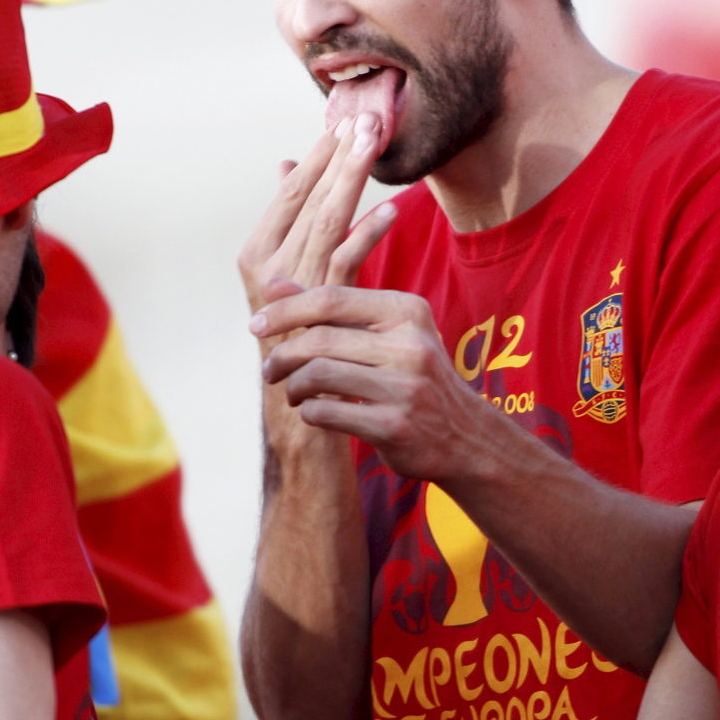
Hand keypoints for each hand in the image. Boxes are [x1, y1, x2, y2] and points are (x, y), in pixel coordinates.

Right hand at [238, 111, 394, 321]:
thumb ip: (286, 222)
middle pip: (309, 198)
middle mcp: (270, 267)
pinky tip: (391, 209)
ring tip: (374, 142)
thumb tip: (288, 165)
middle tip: (367, 116)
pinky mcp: (321, 306)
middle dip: (339, 155)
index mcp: (256, 253)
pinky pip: (347, 261)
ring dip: (352, 178)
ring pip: (327, 220)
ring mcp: (294, 286)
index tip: (342, 122)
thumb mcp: (283, 274)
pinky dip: (368, 233)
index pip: (290, 192)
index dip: (318, 156)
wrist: (297, 404)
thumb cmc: (296, 333)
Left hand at [251, 284, 488, 482]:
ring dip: (293, 386)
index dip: (285, 310)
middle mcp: (411, 345)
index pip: (330, 300)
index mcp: (408, 311)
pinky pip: (327, 413)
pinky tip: (314, 413)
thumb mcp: (385, 332)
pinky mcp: (395, 426)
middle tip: (269, 370)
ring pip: (318, 375)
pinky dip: (309, 412)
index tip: (256, 325)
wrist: (463, 436)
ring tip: (291, 392)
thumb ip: (331, 308)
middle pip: (319, 339)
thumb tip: (273, 282)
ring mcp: (406, 387)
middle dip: (283, 355)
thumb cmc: (413, 376)